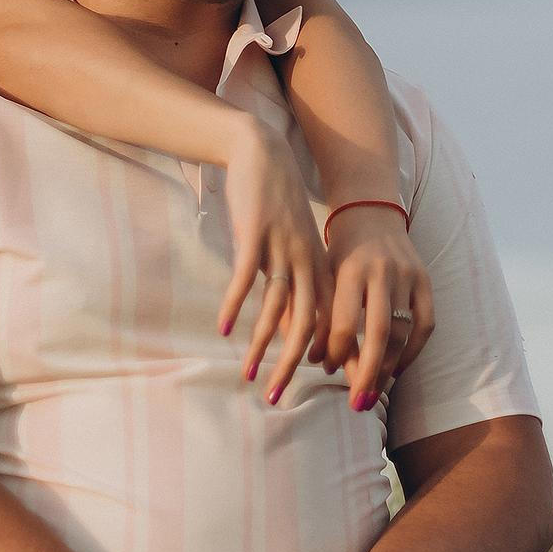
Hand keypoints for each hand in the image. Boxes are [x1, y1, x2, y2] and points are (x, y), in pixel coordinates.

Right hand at [218, 117, 332, 402]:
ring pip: (276, 306)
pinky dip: (234, 304)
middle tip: (278, 397)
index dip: (326, 356)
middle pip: (307, 323)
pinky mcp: (255, 234)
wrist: (263, 154)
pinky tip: (223, 328)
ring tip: (248, 372)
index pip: (329, 321)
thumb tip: (291, 331)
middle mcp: (306, 261)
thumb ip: (296, 286)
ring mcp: (281, 248)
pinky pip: (246, 278)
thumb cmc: (277, 207)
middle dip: (293, 364)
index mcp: (320, 267)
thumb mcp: (294, 247)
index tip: (316, 388)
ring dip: (262, 343)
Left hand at [319, 206, 434, 410]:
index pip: (344, 322)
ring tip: (374, 391)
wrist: (369, 214)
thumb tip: (315, 362)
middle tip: (357, 403)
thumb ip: (320, 313)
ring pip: (403, 333)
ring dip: (388, 368)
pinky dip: (413, 351)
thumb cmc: (337, 253)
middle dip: (367, 373)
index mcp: (350, 270)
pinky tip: (396, 369)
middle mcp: (382, 272)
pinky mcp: (425, 281)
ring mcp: (408, 276)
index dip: (335, 352)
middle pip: (378, 334)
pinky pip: (425, 325)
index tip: (325, 369)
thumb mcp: (322, 274)